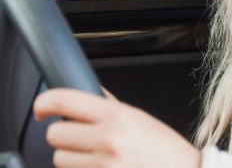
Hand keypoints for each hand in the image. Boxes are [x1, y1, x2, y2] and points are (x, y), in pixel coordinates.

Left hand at [34, 88, 200, 167]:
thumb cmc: (166, 150)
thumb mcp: (141, 119)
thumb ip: (111, 106)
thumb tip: (87, 94)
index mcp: (118, 117)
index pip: (65, 99)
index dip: (44, 102)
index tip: (42, 108)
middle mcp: (108, 140)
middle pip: (55, 134)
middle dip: (66, 137)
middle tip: (83, 139)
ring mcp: (102, 166)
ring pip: (59, 160)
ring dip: (73, 159)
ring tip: (98, 158)